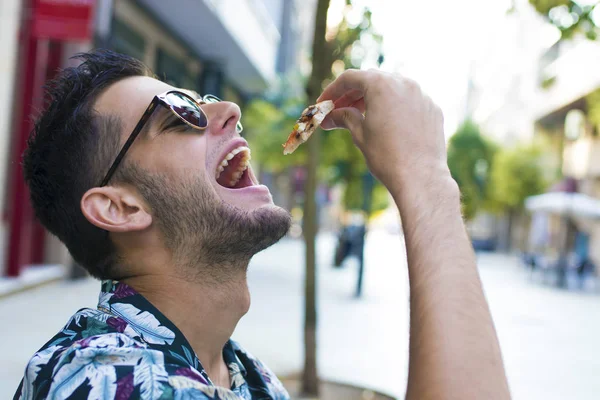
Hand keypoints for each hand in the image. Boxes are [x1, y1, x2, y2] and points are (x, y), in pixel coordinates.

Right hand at [318, 69, 447, 191]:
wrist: (420, 177)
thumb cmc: (386, 156)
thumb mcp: (360, 134)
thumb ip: (344, 118)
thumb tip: (330, 116)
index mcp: (381, 85)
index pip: (349, 78)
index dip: (332, 91)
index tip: (323, 104)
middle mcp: (403, 83)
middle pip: (371, 80)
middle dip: (352, 94)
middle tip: (338, 110)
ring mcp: (421, 94)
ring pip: (392, 88)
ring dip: (374, 98)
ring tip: (361, 116)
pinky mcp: (432, 108)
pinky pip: (408, 100)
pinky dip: (393, 106)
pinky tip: (386, 123)